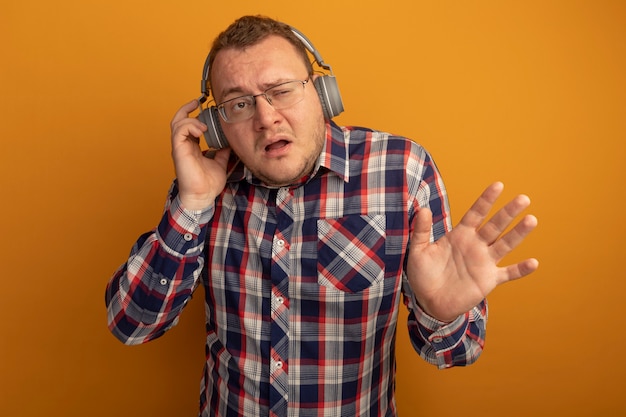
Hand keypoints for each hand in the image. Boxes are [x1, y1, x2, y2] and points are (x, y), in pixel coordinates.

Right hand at [170, 100, 230, 209]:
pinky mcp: (179, 151)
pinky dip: (189, 126)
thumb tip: (230, 142)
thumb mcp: (220, 163)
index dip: (193, 114)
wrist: (203, 196)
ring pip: (177, 123)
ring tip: (204, 125)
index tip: (202, 106)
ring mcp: (180, 148)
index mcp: (192, 147)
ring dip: (190, 119)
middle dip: (186, 109)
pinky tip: (201, 131)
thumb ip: (223, 152)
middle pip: (178, 120)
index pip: (188, 125)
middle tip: (197, 102)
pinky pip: (179, 131)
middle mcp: (183, 146)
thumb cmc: (208, 184)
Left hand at [406, 182, 538, 321]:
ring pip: (505, 244)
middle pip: (495, 225)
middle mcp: (476, 245)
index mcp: (460, 235)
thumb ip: (421, 231)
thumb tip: (422, 209)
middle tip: (523, 198)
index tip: (498, 185)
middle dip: (508, 212)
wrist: (429, 302)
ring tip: (532, 219)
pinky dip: (520, 269)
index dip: (486, 200)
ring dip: (518, 234)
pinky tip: (534, 263)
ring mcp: (484, 262)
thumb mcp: (418, 251)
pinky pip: (508, 273)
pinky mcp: (489, 280)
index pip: (476, 213)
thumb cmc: (423, 274)